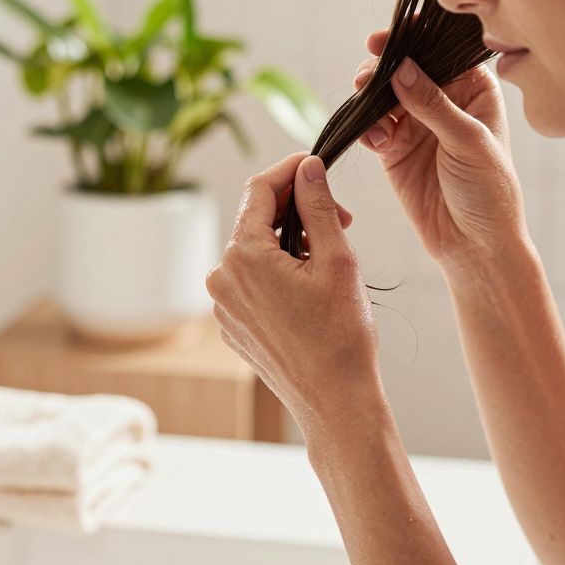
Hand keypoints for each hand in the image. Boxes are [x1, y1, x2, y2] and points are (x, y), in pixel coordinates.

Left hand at [206, 151, 379, 435]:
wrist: (334, 402)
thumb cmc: (340, 335)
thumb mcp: (337, 259)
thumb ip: (318, 206)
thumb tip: (307, 168)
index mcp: (243, 255)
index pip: (259, 190)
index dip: (289, 169)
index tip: (314, 162)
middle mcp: (222, 277)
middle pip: (256, 221)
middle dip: (296, 211)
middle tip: (342, 220)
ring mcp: (223, 305)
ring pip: (255, 253)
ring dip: (288, 244)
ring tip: (329, 258)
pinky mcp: (232, 325)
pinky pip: (252, 283)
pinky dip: (278, 274)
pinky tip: (310, 289)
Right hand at [354, 23, 528, 266]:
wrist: (474, 245)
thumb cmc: (489, 192)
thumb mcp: (468, 142)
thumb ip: (432, 104)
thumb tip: (400, 67)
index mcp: (474, 89)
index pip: (441, 51)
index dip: (414, 38)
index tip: (388, 36)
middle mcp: (443, 101)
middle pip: (405, 67)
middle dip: (383, 67)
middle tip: (368, 75)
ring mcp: (416, 125)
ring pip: (382, 94)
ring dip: (369, 96)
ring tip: (365, 103)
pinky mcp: (393, 149)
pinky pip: (371, 126)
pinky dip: (366, 128)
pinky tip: (376, 140)